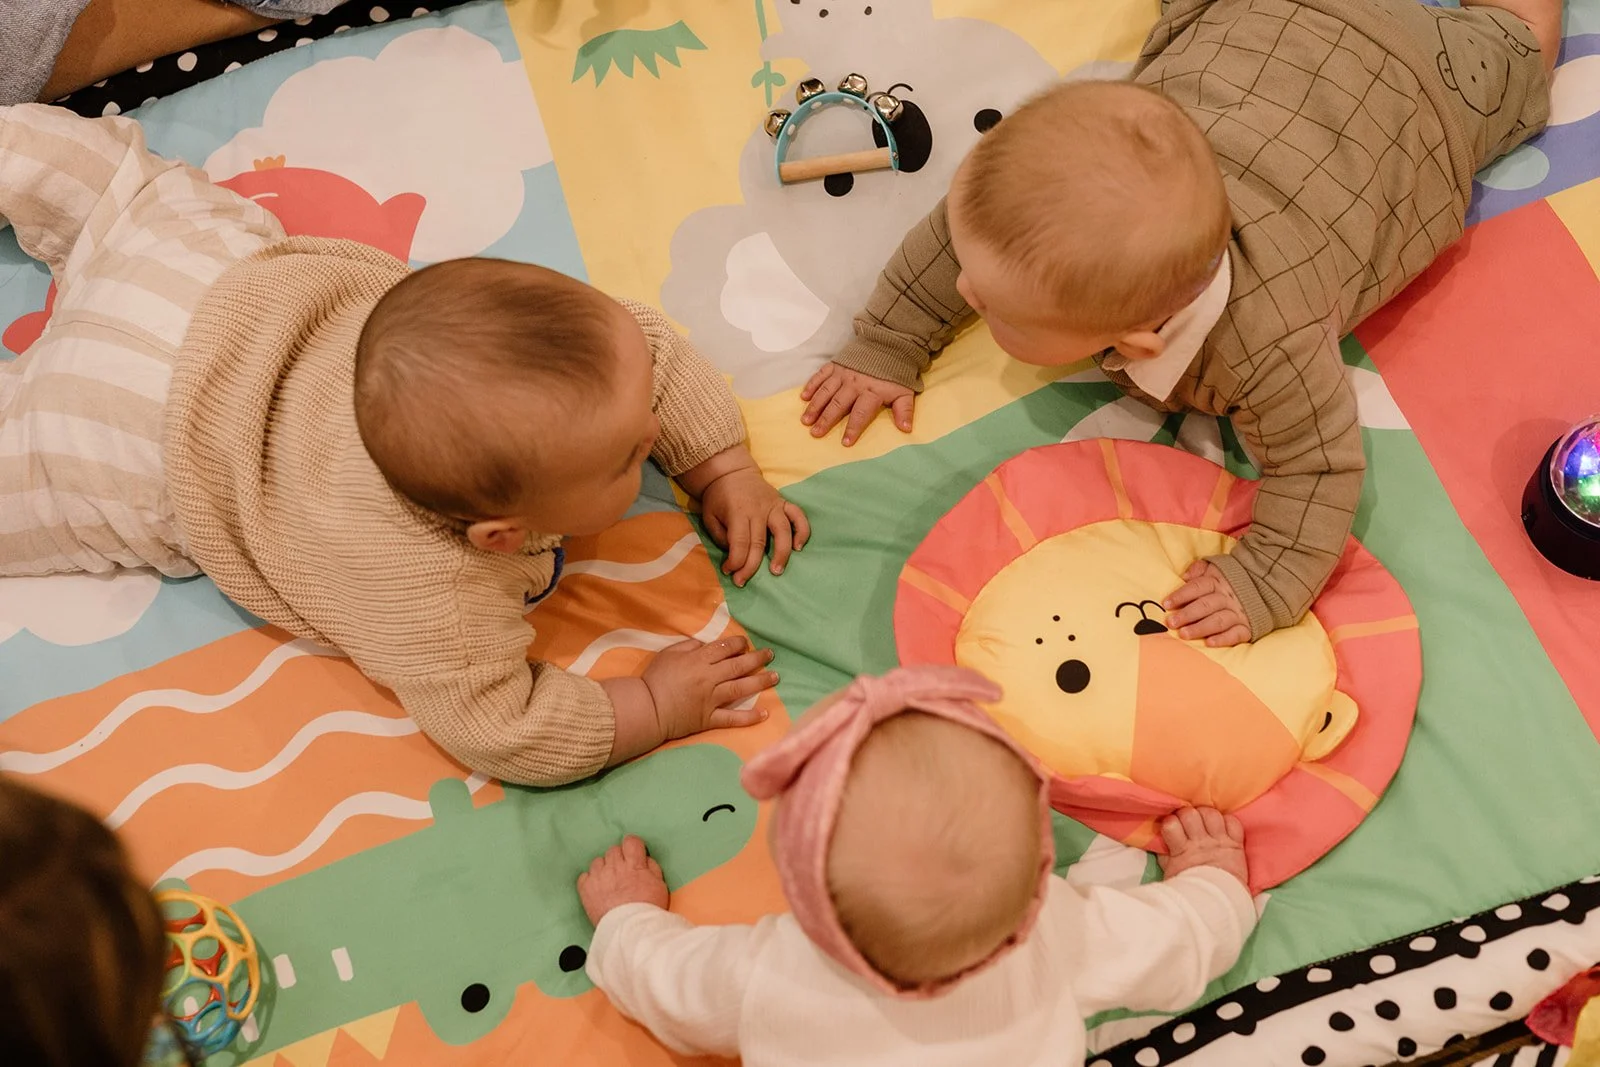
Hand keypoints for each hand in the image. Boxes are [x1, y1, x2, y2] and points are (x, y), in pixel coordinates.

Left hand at [578, 835, 668, 925]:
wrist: (630, 930)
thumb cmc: (648, 909)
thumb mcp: (660, 886)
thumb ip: (652, 868)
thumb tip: (644, 858)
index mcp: (634, 864)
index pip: (631, 841)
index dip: (632, 847)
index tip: (633, 855)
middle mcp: (614, 867)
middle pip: (613, 850)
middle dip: (618, 859)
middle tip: (623, 874)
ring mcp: (598, 877)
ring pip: (598, 861)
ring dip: (604, 869)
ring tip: (609, 883)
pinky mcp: (586, 889)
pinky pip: (584, 876)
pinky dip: (590, 881)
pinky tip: (597, 890)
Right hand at [643, 636, 774, 742]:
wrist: (647, 709)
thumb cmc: (655, 679)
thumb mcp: (668, 654)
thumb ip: (688, 646)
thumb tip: (705, 643)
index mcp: (699, 660)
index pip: (724, 648)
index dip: (738, 643)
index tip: (746, 643)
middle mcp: (709, 678)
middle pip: (738, 665)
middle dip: (757, 658)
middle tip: (770, 655)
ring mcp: (711, 699)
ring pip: (741, 688)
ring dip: (760, 682)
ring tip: (775, 677)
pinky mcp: (710, 718)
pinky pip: (733, 718)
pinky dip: (749, 717)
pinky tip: (764, 713)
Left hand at [700, 468, 809, 587]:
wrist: (731, 472)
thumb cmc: (718, 497)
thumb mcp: (709, 516)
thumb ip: (720, 536)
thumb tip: (735, 554)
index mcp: (738, 512)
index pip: (740, 542)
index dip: (736, 561)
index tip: (729, 571)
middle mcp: (758, 509)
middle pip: (759, 542)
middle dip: (751, 566)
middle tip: (743, 581)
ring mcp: (773, 505)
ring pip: (783, 531)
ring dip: (781, 553)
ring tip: (776, 570)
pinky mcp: (783, 503)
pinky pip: (798, 516)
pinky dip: (802, 531)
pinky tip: (798, 547)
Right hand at [800, 362, 915, 445]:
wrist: (889, 344)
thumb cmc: (896, 373)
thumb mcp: (905, 392)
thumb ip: (904, 410)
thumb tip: (906, 429)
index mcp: (871, 392)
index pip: (861, 413)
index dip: (853, 428)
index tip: (845, 443)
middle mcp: (854, 384)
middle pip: (838, 404)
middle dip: (826, 419)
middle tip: (815, 433)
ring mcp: (843, 373)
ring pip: (826, 391)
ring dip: (815, 406)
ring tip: (805, 420)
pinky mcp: (836, 364)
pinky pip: (821, 375)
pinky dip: (812, 385)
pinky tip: (804, 397)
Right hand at [1158, 807, 1247, 887]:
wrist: (1218, 902)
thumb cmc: (1190, 887)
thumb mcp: (1170, 872)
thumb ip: (1165, 854)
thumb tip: (1158, 839)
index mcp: (1181, 850)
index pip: (1170, 823)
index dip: (1170, 822)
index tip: (1172, 827)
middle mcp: (1200, 843)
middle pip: (1190, 814)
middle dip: (1187, 815)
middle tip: (1188, 823)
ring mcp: (1219, 842)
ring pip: (1212, 814)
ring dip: (1207, 815)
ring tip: (1205, 823)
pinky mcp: (1235, 844)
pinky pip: (1233, 823)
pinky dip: (1228, 822)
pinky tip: (1222, 828)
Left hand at [1163, 561, 1250, 646]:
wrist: (1264, 589)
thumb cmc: (1229, 581)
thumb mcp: (1215, 568)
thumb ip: (1199, 569)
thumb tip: (1185, 575)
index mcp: (1218, 582)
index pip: (1198, 587)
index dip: (1181, 595)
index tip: (1166, 604)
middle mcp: (1228, 598)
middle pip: (1206, 605)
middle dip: (1187, 614)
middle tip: (1171, 622)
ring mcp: (1238, 613)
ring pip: (1218, 621)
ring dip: (1200, 628)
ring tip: (1184, 634)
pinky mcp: (1248, 627)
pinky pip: (1237, 634)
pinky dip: (1224, 639)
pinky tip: (1210, 643)